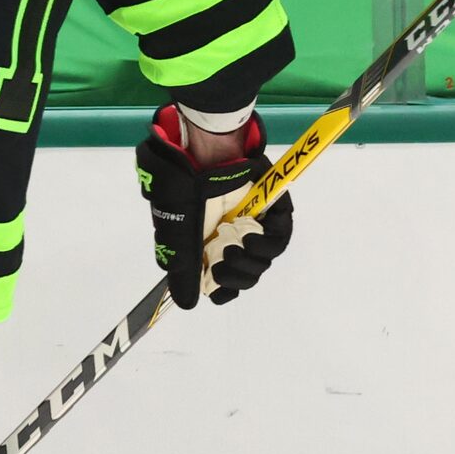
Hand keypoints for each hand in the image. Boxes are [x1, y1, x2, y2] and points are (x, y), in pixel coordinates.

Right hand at [134, 104, 293, 308]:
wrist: (201, 150)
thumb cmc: (181, 185)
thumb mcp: (174, 232)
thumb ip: (182, 269)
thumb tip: (186, 303)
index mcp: (205, 240)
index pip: (221, 277)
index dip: (223, 288)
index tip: (217, 290)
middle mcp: (230, 233)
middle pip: (245, 272)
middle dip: (235, 276)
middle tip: (219, 266)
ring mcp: (251, 221)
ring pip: (262, 259)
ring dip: (248, 262)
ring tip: (231, 248)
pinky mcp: (272, 209)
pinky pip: (279, 237)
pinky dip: (265, 244)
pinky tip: (248, 239)